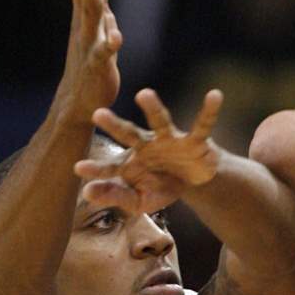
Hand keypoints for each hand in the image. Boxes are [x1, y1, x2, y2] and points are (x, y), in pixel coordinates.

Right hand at [54, 0, 120, 119]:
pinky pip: (104, 54)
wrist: (79, 106)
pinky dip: (109, 43)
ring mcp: (89, 43)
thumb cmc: (92, 71)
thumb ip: (102, 14)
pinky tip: (116, 34)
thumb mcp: (100, 35)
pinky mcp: (98, 68)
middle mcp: (85, 21)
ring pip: (89, 11)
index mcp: (87, 11)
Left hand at [74, 88, 224, 212]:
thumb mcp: (138, 200)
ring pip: (160, 122)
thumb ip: (115, 196)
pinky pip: (203, 125)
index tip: (79, 168)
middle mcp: (147, 146)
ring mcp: (170, 140)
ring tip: (144, 94)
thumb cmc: (161, 187)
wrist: (193, 182)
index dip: (97, 169)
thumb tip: (86, 193)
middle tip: (97, 114)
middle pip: (128, 134)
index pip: (111, 167)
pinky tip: (215, 95)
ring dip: (153, 108)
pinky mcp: (194, 141)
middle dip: (114, 125)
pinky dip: (210, 111)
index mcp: (130, 162)